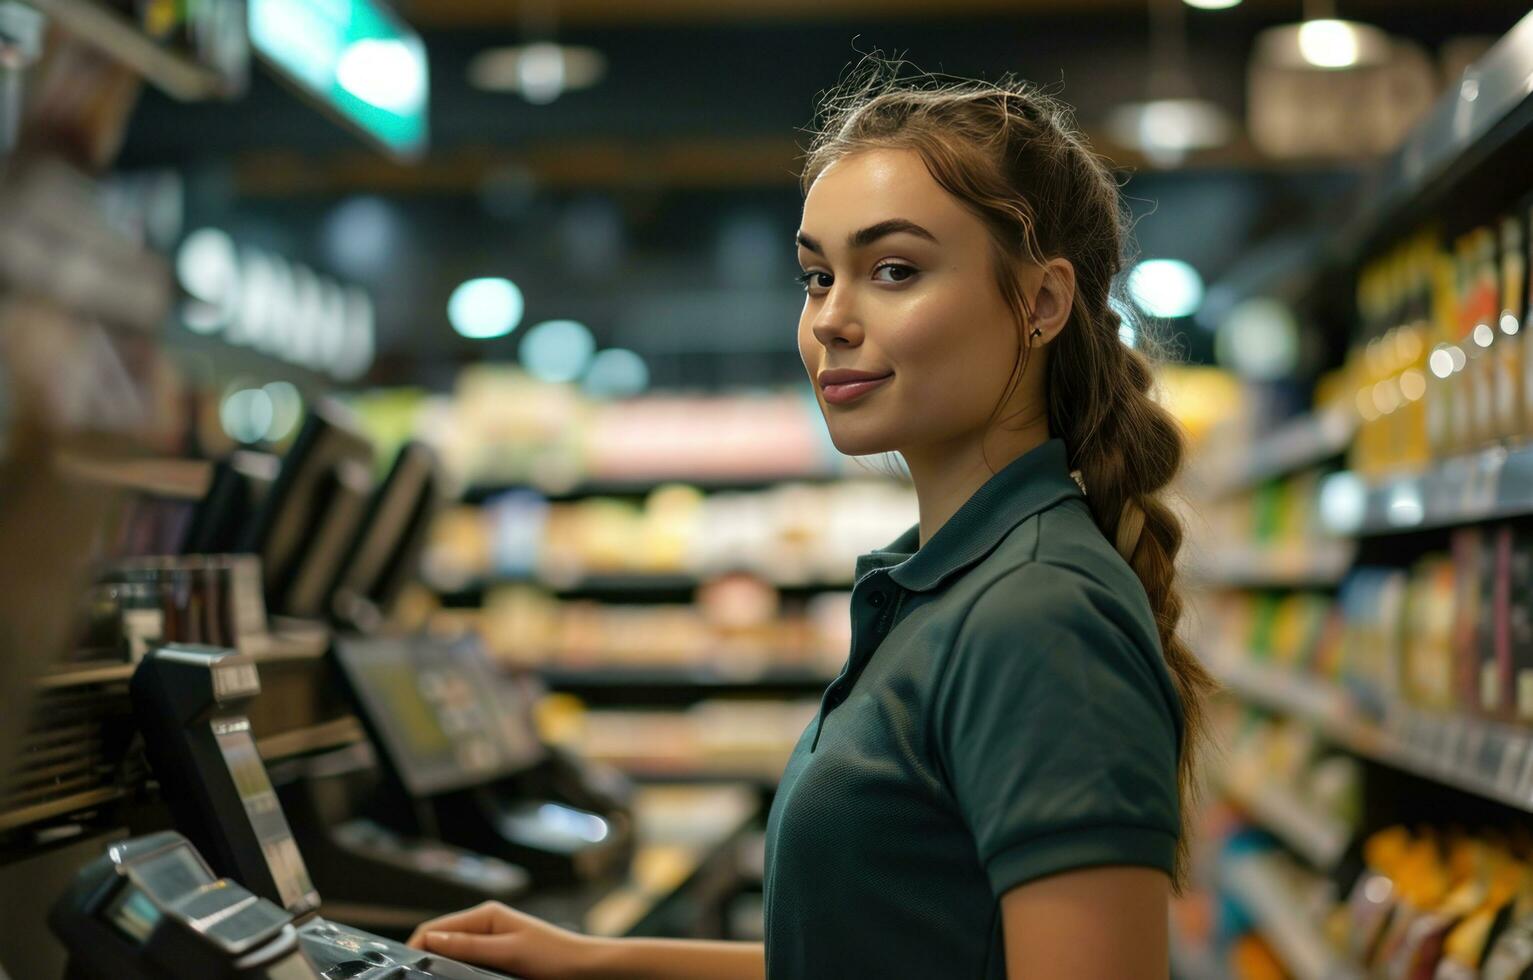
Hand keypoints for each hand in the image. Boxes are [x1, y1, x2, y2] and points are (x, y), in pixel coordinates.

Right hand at [406, 901, 599, 979]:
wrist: (587, 968)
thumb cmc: (556, 955)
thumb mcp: (509, 951)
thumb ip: (470, 946)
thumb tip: (431, 939)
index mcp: (487, 915)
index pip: (436, 927)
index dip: (416, 945)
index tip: (402, 967)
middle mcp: (487, 925)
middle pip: (442, 941)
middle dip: (426, 956)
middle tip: (412, 977)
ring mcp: (492, 942)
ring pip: (453, 954)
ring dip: (441, 965)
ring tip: (429, 978)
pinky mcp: (499, 958)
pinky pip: (469, 963)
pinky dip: (458, 971)